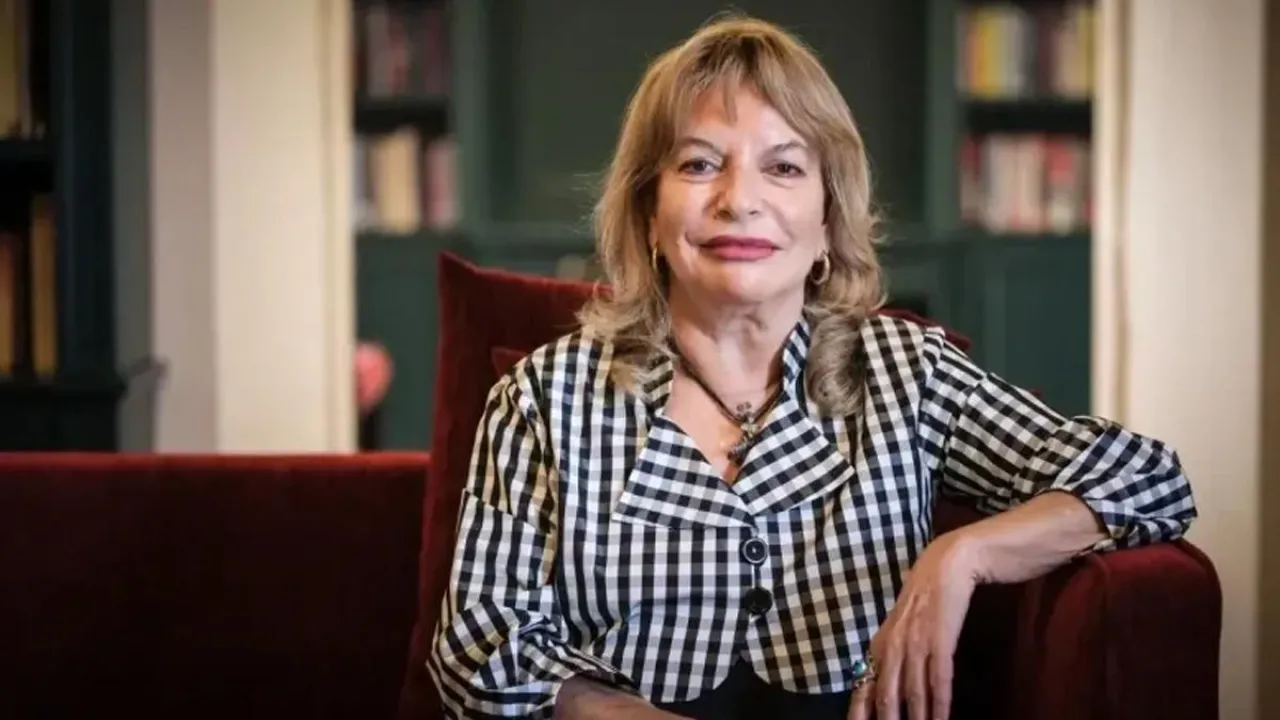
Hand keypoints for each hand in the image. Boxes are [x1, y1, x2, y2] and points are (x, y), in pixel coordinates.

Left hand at [847, 531, 980, 719]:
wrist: (948, 563)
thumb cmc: (926, 594)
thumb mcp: (901, 624)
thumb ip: (893, 651)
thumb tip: (885, 681)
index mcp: (881, 642)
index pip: (865, 684)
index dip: (859, 711)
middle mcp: (893, 644)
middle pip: (885, 694)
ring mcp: (916, 641)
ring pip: (912, 691)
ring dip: (917, 718)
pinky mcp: (941, 638)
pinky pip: (939, 677)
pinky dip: (940, 702)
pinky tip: (942, 718)